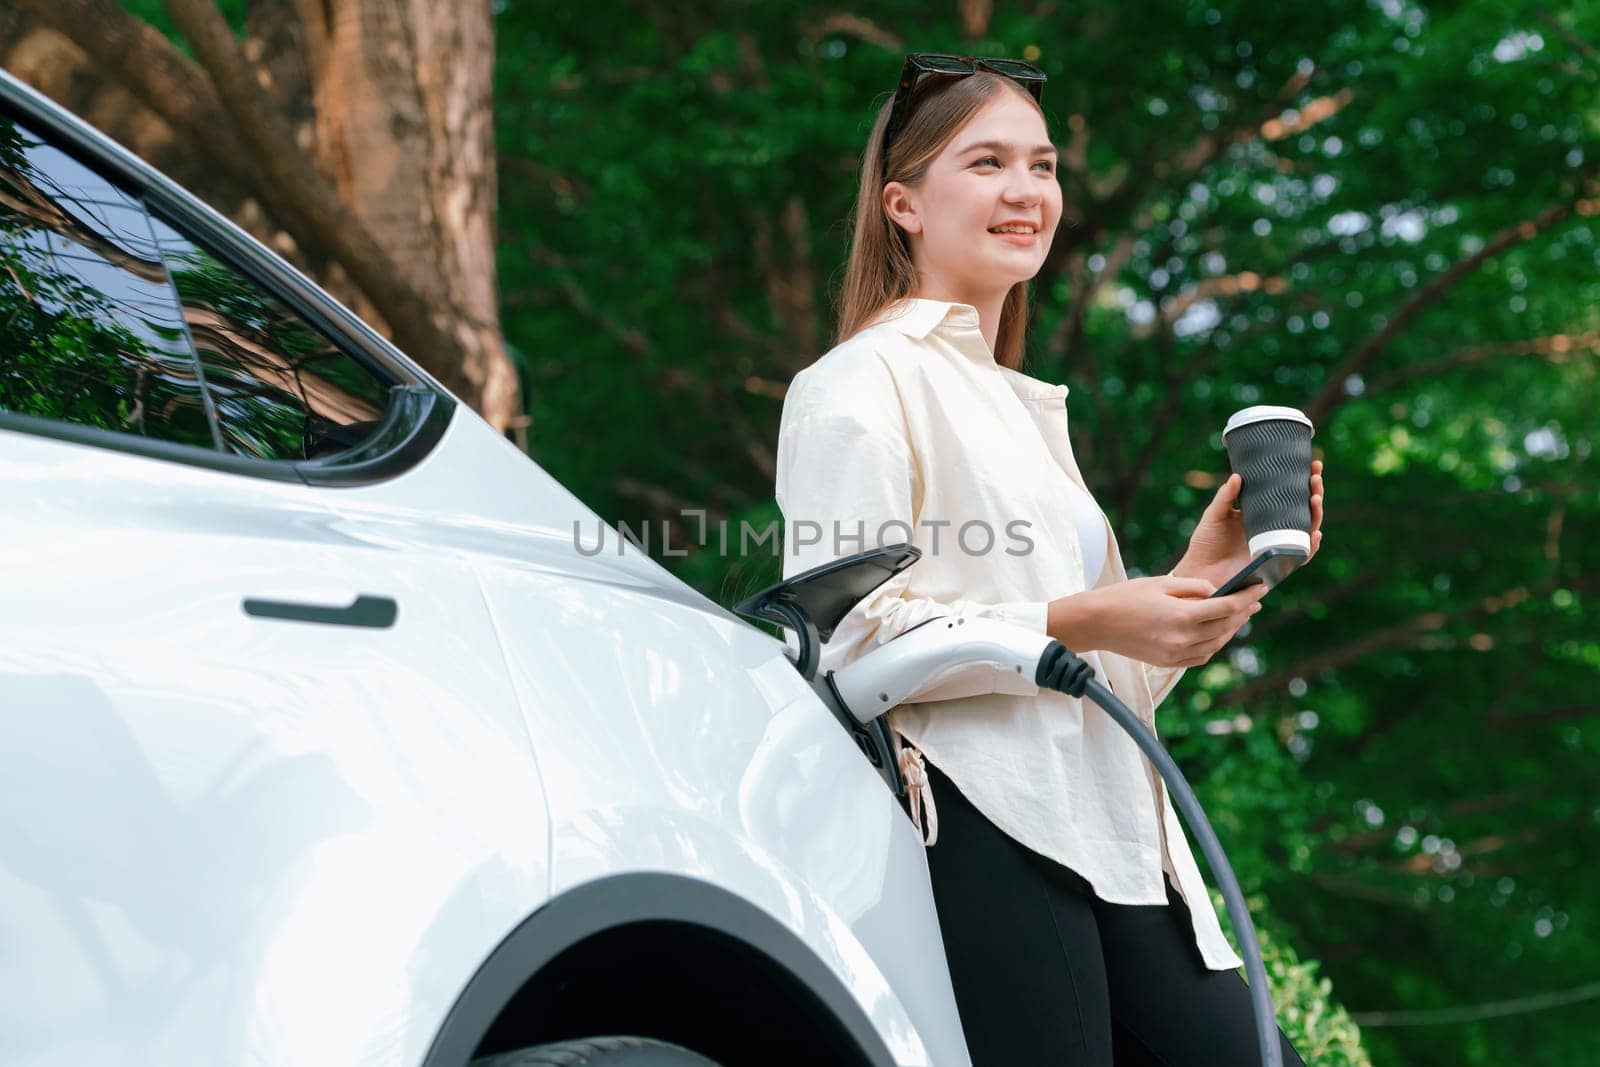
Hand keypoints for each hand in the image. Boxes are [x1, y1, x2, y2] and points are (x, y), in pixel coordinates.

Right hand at [1048, 575, 1267, 668]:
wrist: (1096, 623)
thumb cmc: (1125, 597)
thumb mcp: (1160, 582)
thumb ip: (1193, 587)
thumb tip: (1216, 592)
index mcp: (1182, 615)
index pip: (1227, 606)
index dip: (1247, 597)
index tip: (1261, 588)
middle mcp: (1182, 638)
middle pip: (1225, 626)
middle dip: (1243, 612)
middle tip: (1254, 600)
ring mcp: (1175, 654)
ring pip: (1216, 645)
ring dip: (1231, 630)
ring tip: (1238, 616)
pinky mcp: (1168, 662)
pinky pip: (1200, 657)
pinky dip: (1213, 646)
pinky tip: (1216, 635)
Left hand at [1172, 460, 1325, 588]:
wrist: (1200, 571)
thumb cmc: (1206, 542)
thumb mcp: (1215, 515)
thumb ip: (1225, 497)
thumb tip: (1236, 476)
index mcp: (1264, 514)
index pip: (1290, 495)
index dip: (1304, 481)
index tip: (1313, 465)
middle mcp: (1276, 530)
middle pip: (1304, 510)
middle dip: (1315, 492)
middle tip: (1315, 476)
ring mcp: (1278, 547)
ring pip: (1307, 530)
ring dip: (1316, 515)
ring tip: (1315, 498)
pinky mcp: (1277, 565)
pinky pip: (1300, 557)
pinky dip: (1310, 547)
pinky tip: (1315, 534)